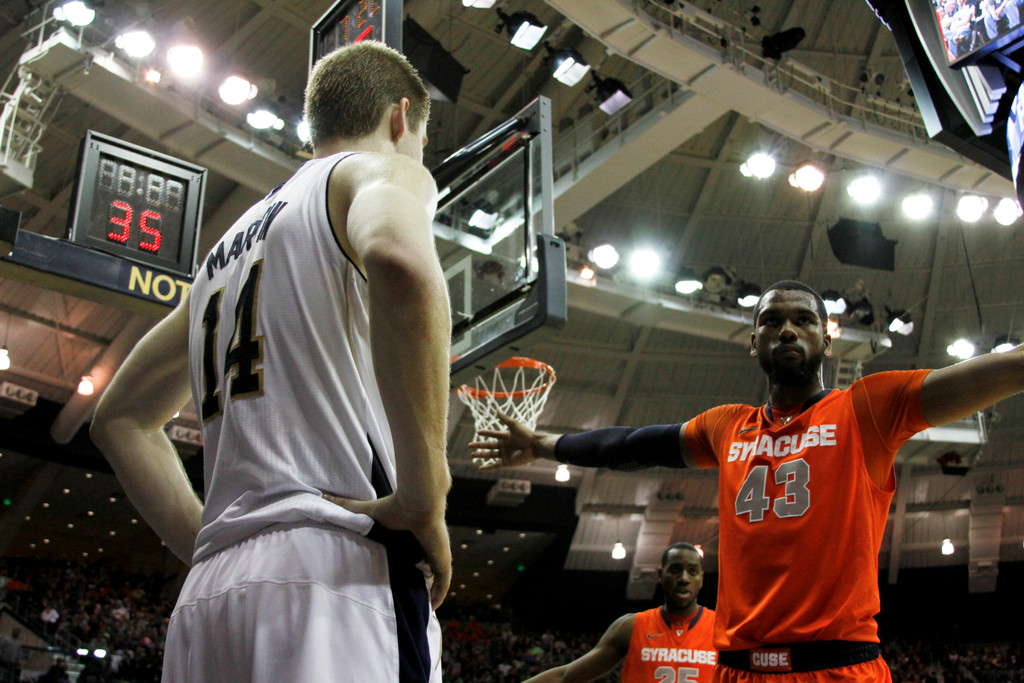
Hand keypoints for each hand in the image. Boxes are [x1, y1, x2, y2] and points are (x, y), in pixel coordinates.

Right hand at [322, 493, 451, 609]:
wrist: (417, 503)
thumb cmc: (394, 506)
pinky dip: (439, 596)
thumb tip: (323, 496)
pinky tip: (432, 608)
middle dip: (417, 584)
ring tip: (418, 609)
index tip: (393, 582)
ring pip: (436, 580)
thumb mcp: (366, 513)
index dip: (405, 570)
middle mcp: (425, 549)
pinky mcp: (443, 561)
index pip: (409, 559)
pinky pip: (443, 584)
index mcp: (411, 540)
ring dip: (429, 593)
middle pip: (423, 571)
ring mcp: (436, 556)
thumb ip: (346, 507)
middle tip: (405, 602)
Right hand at [467, 410, 541, 469]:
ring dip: (481, 455)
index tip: (478, 432)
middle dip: (479, 445)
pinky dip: (488, 467)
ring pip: (490, 455)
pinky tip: (480, 468)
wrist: (535, 446)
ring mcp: (505, 454)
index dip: (486, 433)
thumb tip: (497, 409)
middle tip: (469, 445)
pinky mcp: (507, 462)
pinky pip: (495, 465)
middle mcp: (505, 445)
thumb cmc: (526, 434)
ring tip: (472, 455)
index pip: (493, 434)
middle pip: (489, 445)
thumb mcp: (513, 425)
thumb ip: (504, 418)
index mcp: (506, 436)